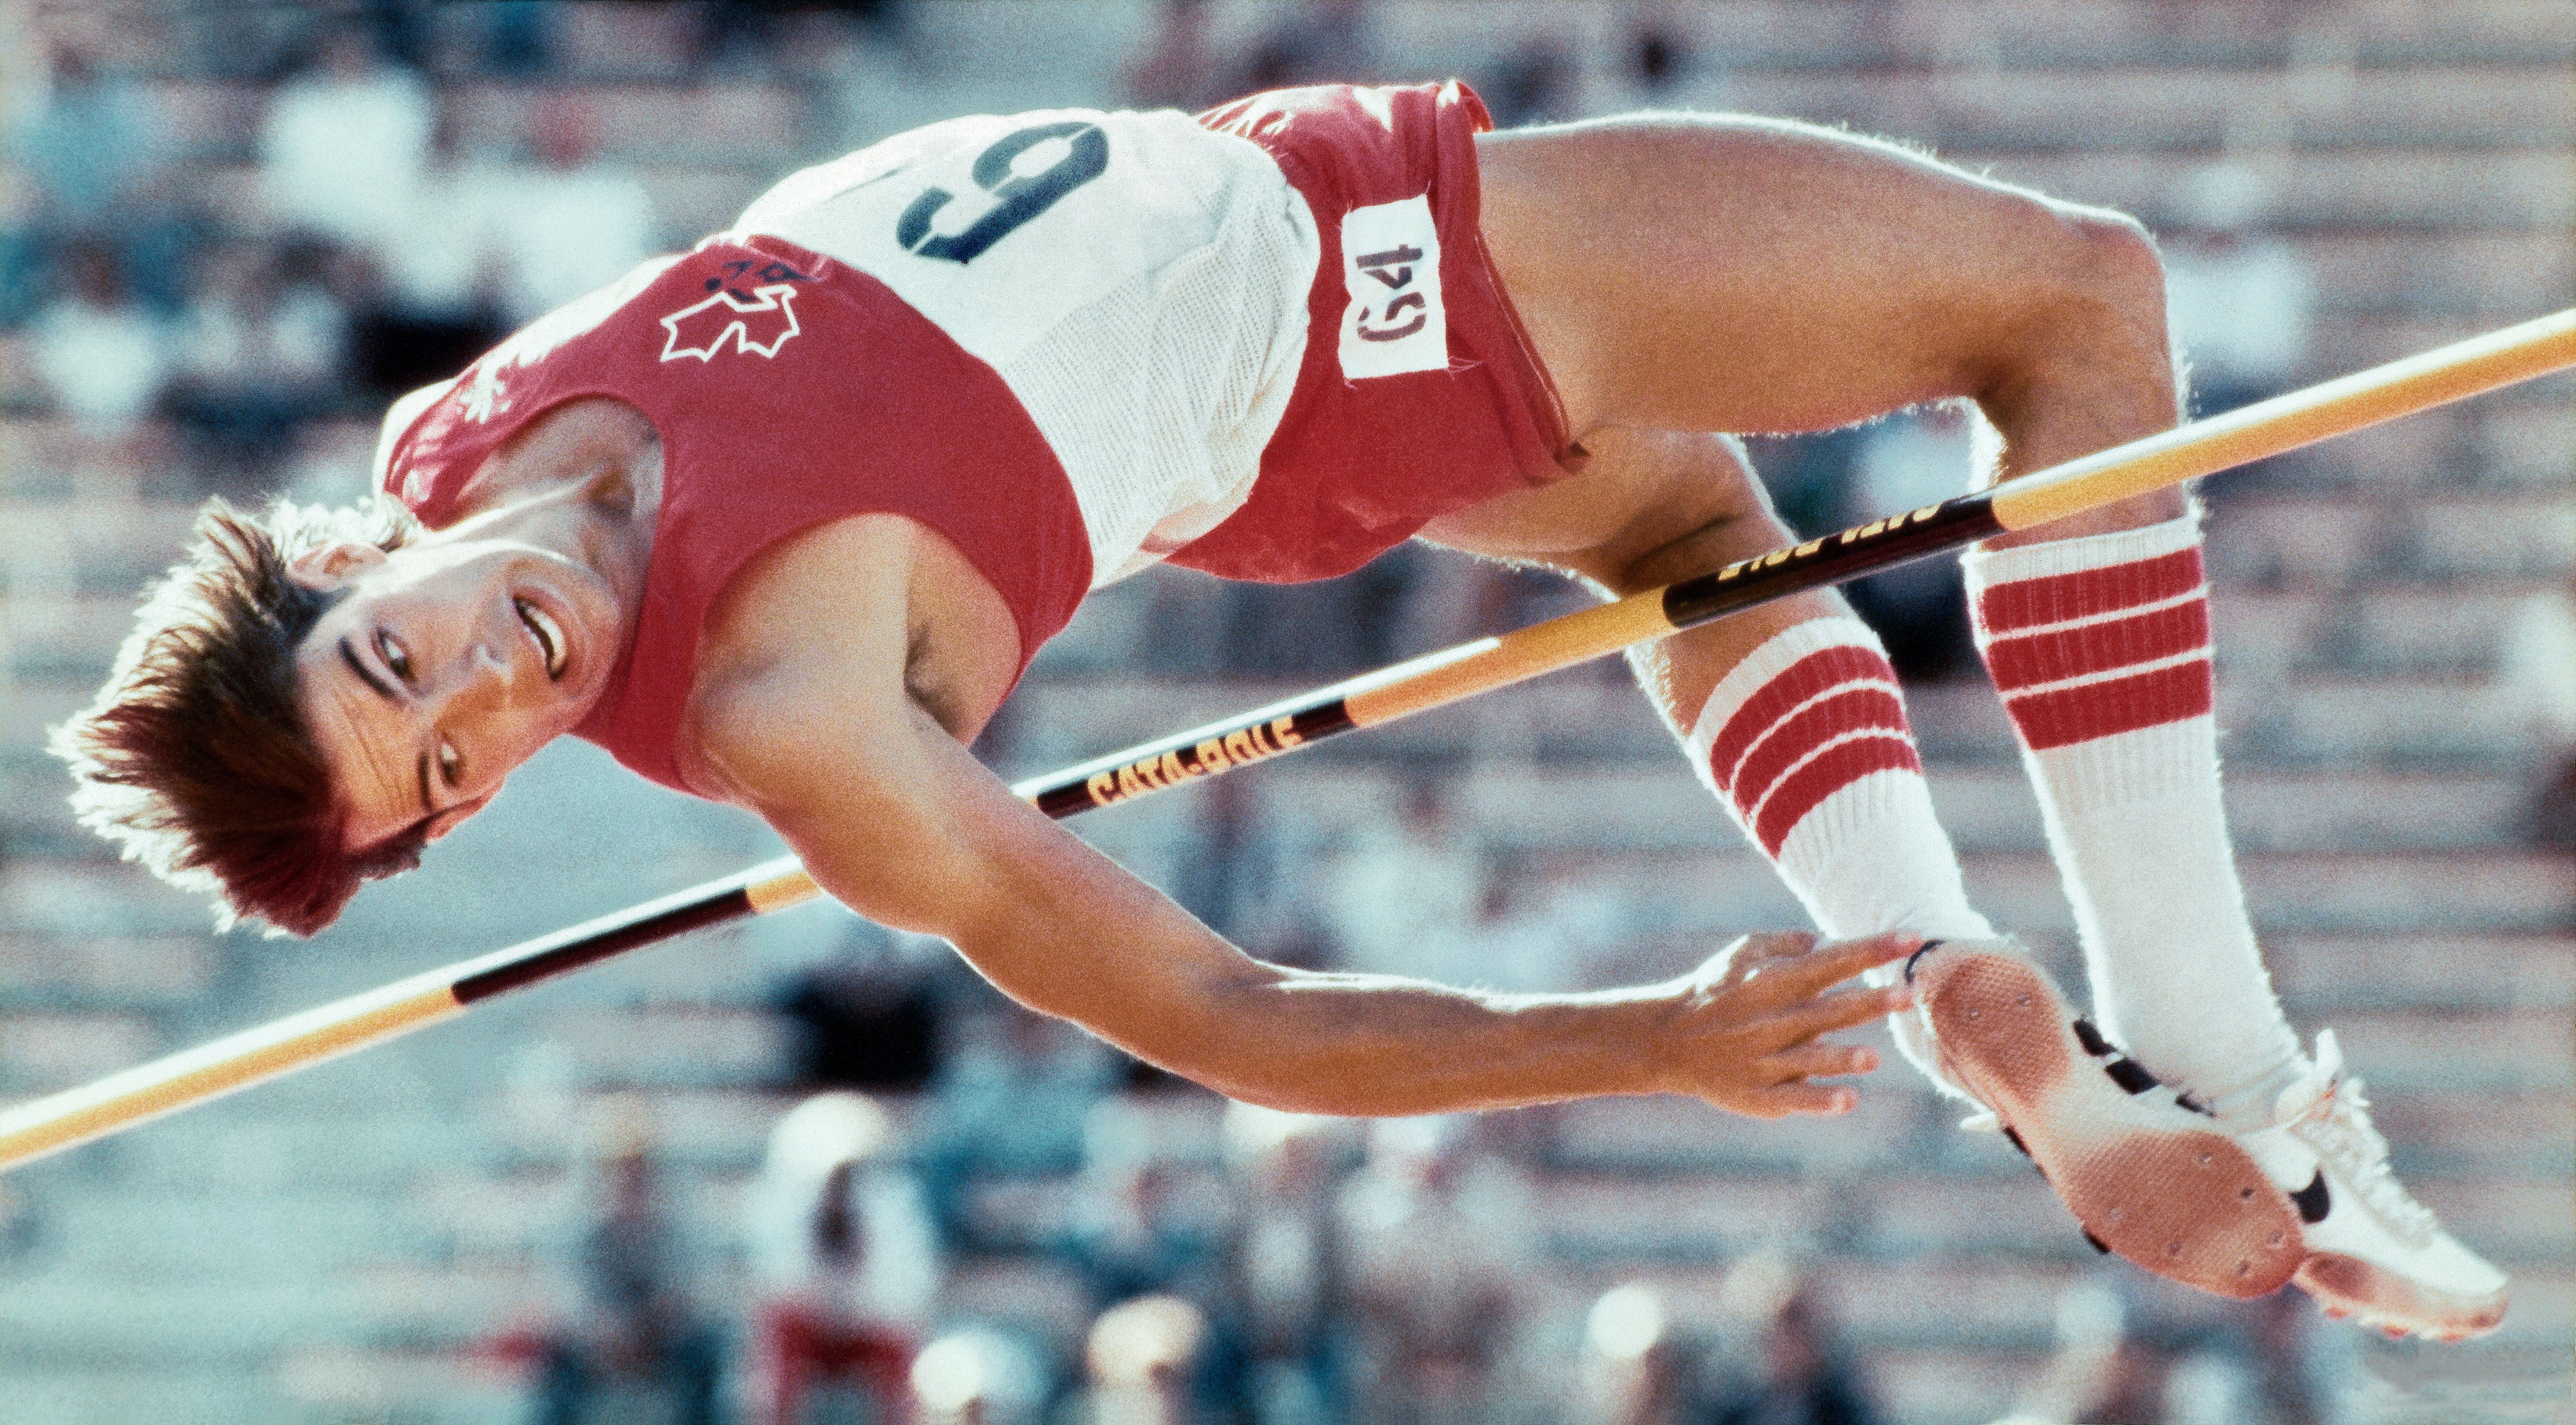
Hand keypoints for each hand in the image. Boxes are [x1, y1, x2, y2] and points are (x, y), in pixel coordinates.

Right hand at [1652, 930, 1920, 1119]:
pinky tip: (1848, 1099)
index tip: (1912, 938)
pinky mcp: (1758, 1094)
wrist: (1666, 1039)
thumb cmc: (1713, 991)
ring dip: (1842, 1057)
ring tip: (1873, 1057)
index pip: (1832, 961)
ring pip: (1811, 1058)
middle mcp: (1773, 1019)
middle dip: (1868, 1002)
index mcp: (1774, 981)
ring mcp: (1765, 1059)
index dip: (1871, 950)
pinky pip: (1794, 1098)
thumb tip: (1825, 940)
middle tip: (1906, 994)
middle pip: (1828, 1010)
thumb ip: (1784, 944)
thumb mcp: (1740, 954)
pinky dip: (1820, 1099)